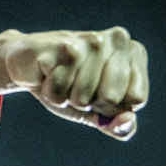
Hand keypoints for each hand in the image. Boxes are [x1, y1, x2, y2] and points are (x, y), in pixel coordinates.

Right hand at [0, 27, 148, 139]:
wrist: (29, 65)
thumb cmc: (68, 86)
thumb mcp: (97, 113)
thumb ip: (119, 125)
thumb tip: (127, 120)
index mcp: (135, 52)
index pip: (137, 98)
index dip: (113, 106)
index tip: (99, 91)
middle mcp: (118, 40)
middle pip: (111, 99)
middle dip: (90, 103)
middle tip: (78, 85)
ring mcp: (92, 40)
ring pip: (83, 97)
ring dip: (67, 98)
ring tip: (62, 79)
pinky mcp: (64, 45)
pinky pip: (60, 91)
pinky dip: (51, 93)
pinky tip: (48, 75)